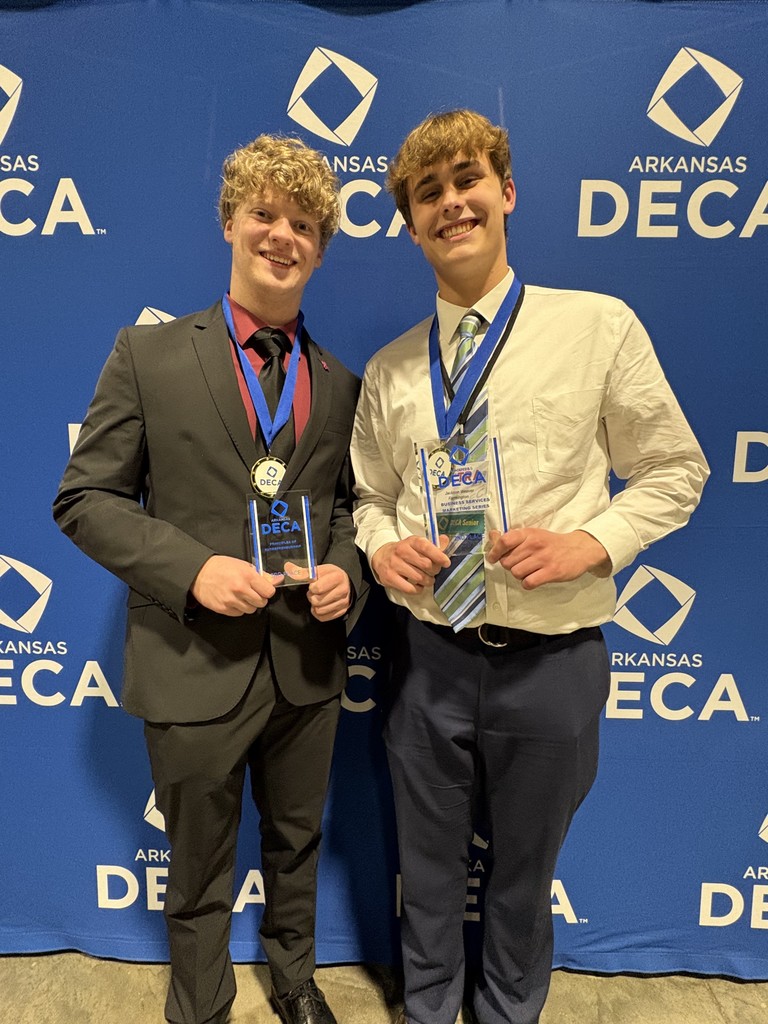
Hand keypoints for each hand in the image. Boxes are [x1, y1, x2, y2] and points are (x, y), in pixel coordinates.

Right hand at [190, 555, 279, 614]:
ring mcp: (231, 600)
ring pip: (251, 610)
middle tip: (251, 592)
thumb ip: (261, 575)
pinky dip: (238, 609)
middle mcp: (240, 589)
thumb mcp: (242, 565)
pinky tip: (232, 600)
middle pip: (261, 602)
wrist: (198, 573)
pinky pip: (239, 614)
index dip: (267, 590)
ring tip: (240, 595)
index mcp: (247, 576)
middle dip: (259, 598)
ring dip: (248, 604)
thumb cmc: (220, 567)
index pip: (269, 591)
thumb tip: (277, 580)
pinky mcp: (223, 608)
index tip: (263, 589)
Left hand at [307, 563, 351, 621]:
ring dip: (315, 605)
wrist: (345, 582)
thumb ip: (303, 572)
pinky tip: (320, 605)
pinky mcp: (342, 611)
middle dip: (312, 596)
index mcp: (337, 577)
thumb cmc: (330, 575)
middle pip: (317, 601)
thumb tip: (288, 568)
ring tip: (318, 597)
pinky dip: (318, 612)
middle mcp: (343, 590)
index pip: (317, 588)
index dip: (312, 587)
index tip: (314, 584)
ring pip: (319, 610)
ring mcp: (343, 602)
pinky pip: (323, 618)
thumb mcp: (318, 570)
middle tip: (315, 592)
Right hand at [371, 536, 449, 593]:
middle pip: (426, 564)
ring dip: (428, 581)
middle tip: (434, 572)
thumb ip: (433, 544)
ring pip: (419, 578)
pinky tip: (418, 586)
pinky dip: (418, 589)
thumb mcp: (416, 544)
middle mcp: (401, 551)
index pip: (426, 547)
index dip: (439, 555)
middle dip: (434, 570)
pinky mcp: (389, 578)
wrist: (381, 556)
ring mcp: (394, 565)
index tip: (446, 563)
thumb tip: (445, 540)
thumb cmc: (404, 551)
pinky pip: (410, 588)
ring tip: (427, 579)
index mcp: (410, 541)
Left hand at [486, 528, 610, 590]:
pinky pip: (528, 583)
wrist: (580, 549)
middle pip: (507, 562)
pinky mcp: (552, 572)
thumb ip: (513, 537)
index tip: (492, 558)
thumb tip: (492, 535)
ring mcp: (543, 559)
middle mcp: (535, 545)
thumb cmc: (552, 543)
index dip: (494, 551)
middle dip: (510, 566)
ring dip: (519, 575)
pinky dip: (528, 583)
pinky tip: (534, 578)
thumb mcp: (534, 534)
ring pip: (516, 573)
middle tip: (520, 564)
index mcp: (528, 534)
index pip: (504, 541)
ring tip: (529, 571)